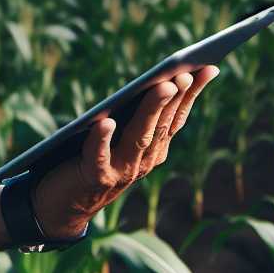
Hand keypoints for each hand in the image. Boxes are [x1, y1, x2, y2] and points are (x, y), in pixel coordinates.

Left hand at [30, 65, 219, 237]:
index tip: (208, 67)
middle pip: (161, 124)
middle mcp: (144, 160)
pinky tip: (105, 122)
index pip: (177, 117)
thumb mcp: (121, 137)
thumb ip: (136, 115)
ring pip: (139, 137)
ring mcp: (122, 170)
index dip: (193, 93)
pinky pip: (100, 156)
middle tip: (183, 73)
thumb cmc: (93, 160)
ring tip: (162, 86)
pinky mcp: (95, 177)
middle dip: (174, 97)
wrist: (65, 205)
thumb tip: (158, 78)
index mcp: (155, 148)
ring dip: (151, 110)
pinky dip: (103, 139)